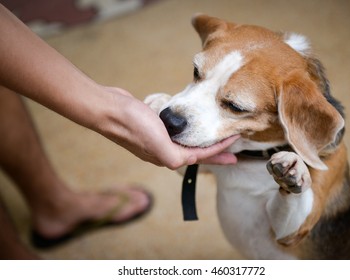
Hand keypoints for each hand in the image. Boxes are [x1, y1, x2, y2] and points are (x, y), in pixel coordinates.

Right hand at [97, 87, 238, 169]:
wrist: (109, 110)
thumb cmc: (133, 125)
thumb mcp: (158, 143)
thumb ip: (176, 156)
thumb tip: (191, 161)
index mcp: (168, 157)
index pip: (201, 156)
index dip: (220, 150)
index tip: (235, 141)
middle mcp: (164, 151)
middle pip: (196, 153)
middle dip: (215, 152)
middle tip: (233, 152)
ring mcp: (157, 140)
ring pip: (187, 143)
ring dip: (202, 142)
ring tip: (214, 139)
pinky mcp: (152, 127)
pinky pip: (177, 133)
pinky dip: (188, 132)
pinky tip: (190, 128)